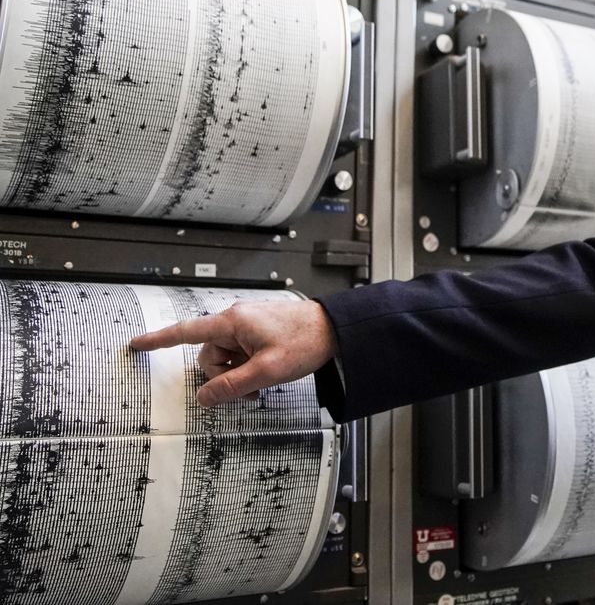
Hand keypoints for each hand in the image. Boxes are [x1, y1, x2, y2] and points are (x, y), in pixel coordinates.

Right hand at [130, 299, 336, 406]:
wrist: (336, 329)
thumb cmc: (306, 341)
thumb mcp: (267, 371)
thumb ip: (232, 386)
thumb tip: (203, 398)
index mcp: (233, 322)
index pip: (186, 332)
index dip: (158, 340)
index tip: (136, 344)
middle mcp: (236, 319)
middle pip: (209, 356)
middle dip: (223, 377)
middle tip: (250, 391)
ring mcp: (248, 324)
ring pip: (226, 358)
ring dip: (238, 375)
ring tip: (263, 382)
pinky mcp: (258, 331)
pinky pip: (241, 353)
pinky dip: (247, 368)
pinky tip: (266, 372)